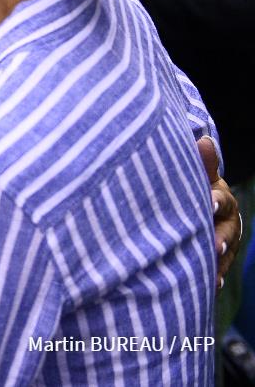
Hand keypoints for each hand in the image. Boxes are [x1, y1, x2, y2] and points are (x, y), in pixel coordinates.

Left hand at [198, 136, 240, 290]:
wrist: (206, 207)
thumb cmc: (199, 188)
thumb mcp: (201, 177)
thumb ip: (203, 164)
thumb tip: (205, 140)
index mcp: (222, 200)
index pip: (221, 200)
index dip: (216, 200)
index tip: (211, 201)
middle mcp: (228, 223)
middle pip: (227, 232)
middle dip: (221, 238)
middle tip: (215, 245)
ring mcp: (225, 243)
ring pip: (223, 254)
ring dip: (218, 263)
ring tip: (211, 275)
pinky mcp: (218, 260)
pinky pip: (216, 270)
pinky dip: (213, 277)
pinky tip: (208, 287)